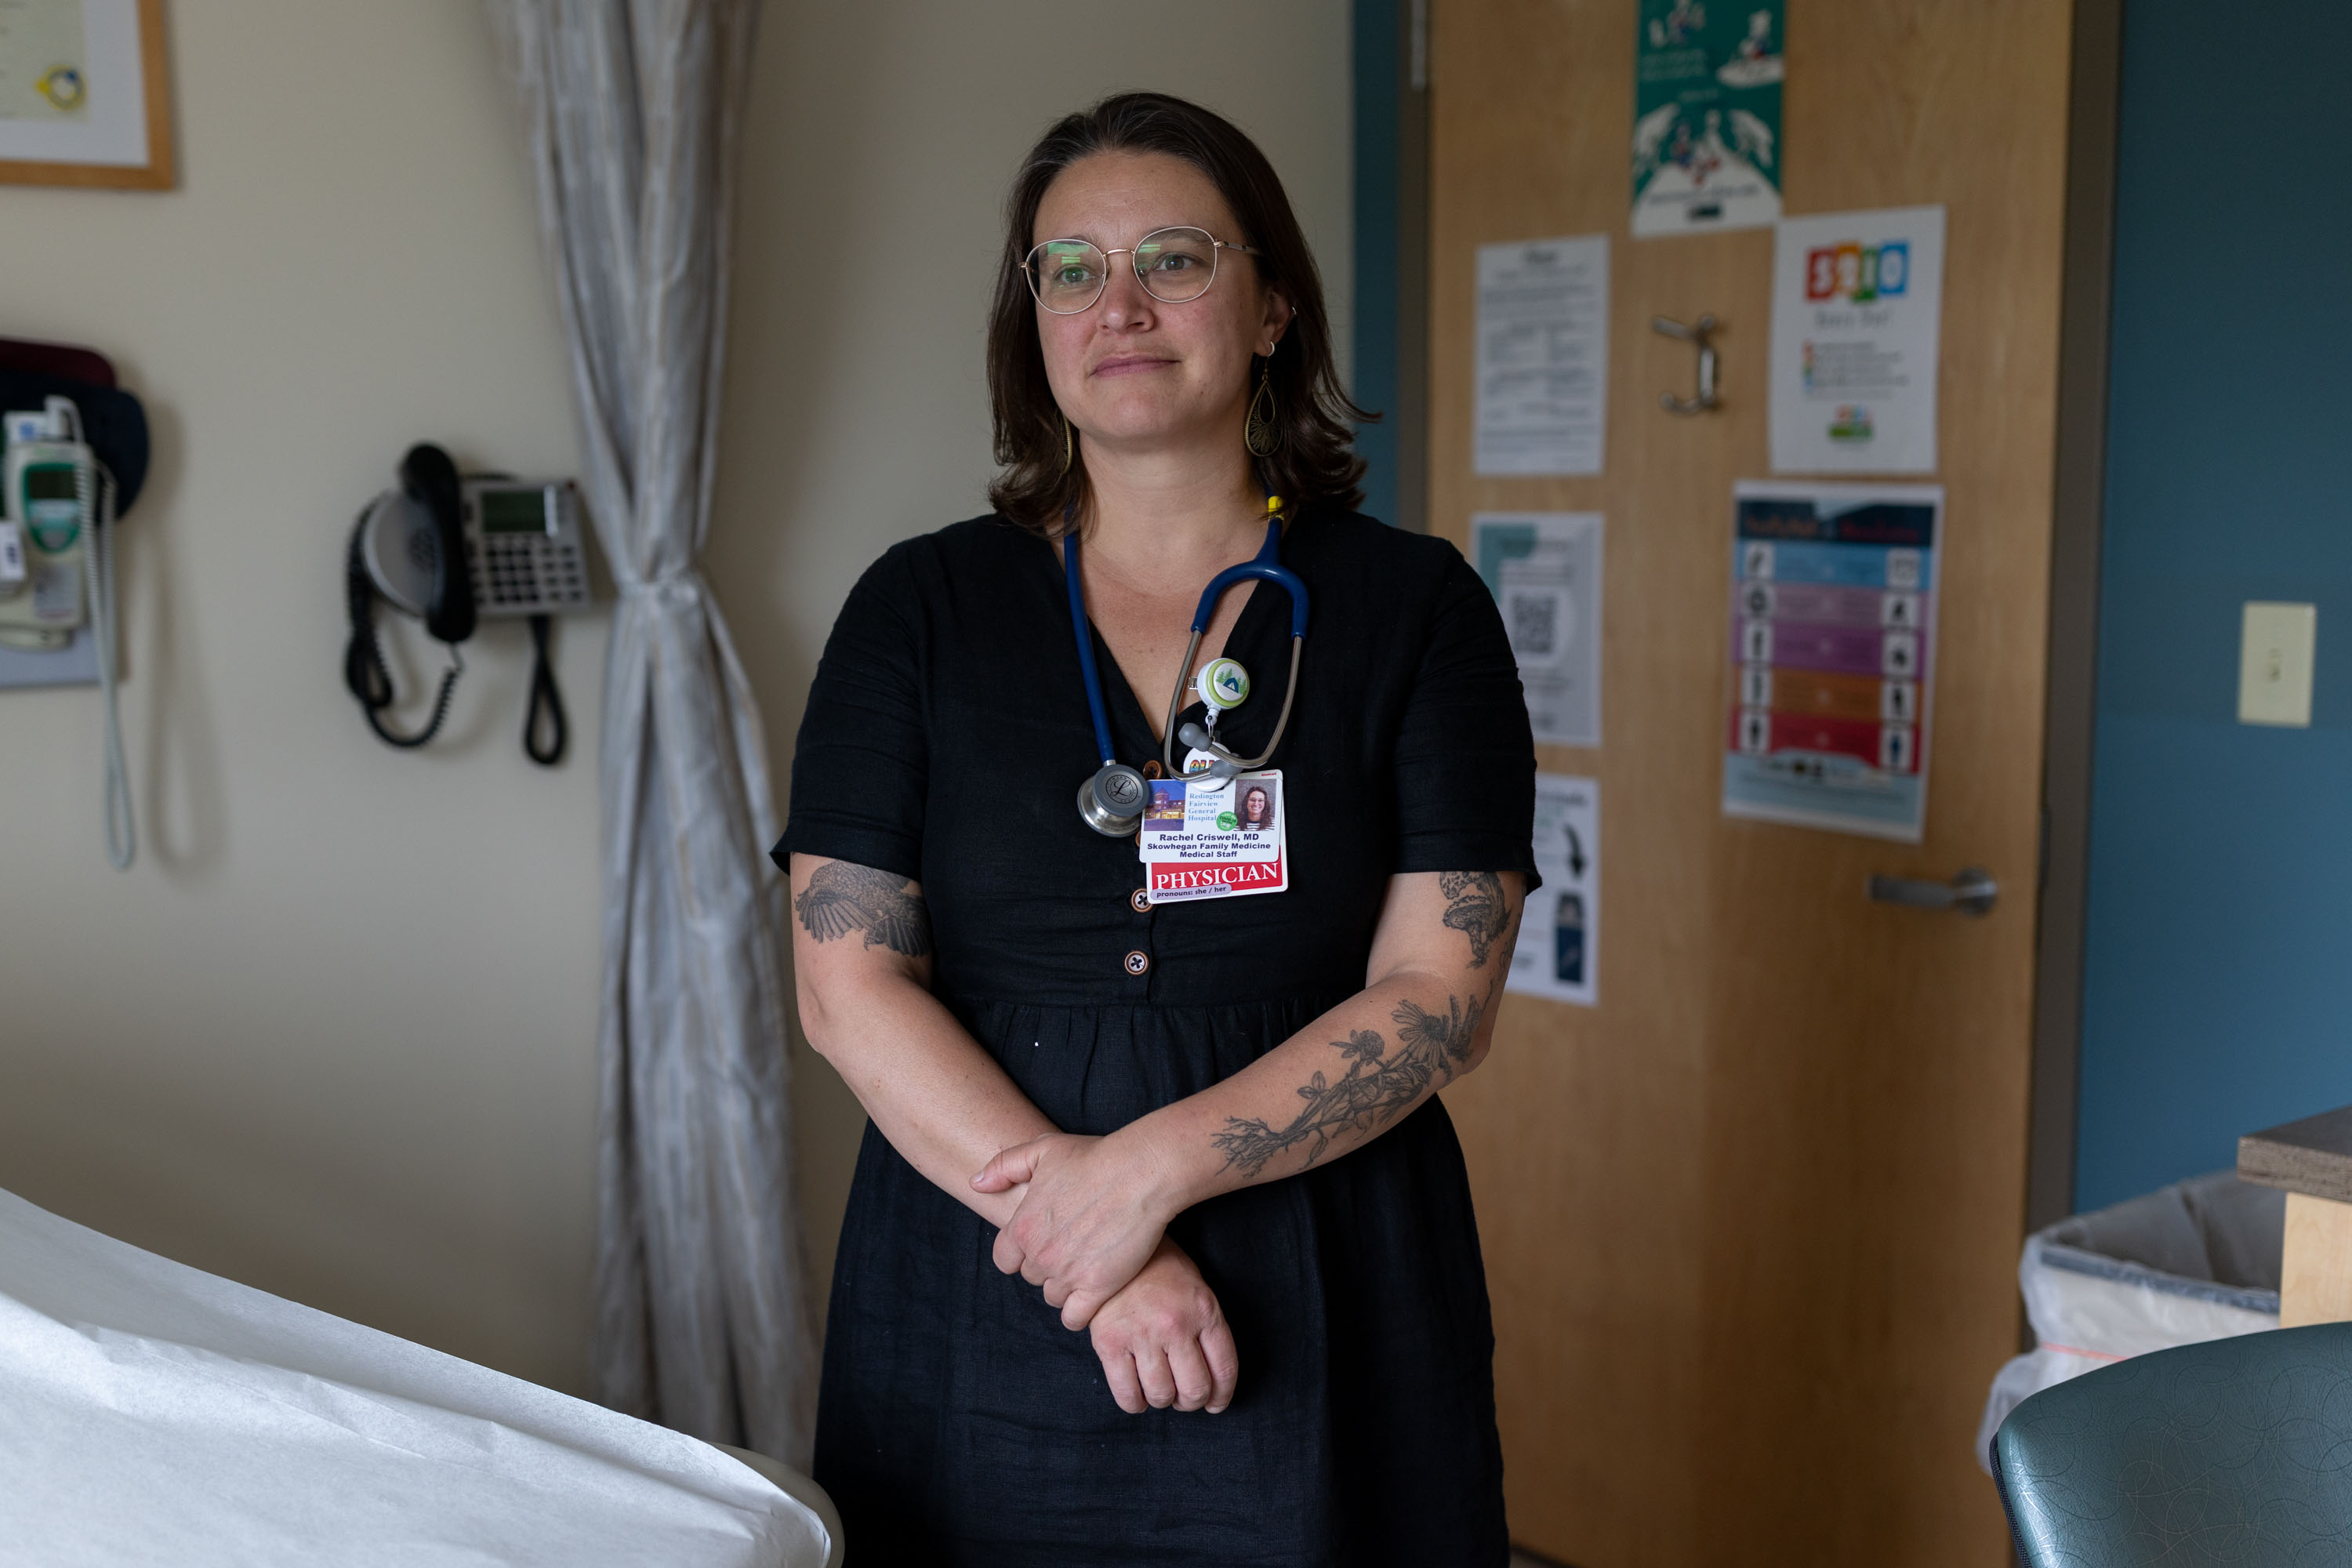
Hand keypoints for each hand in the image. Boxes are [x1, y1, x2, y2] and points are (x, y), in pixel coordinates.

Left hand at [974, 1130, 1173, 1329]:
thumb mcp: (1042, 1149)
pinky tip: (1092, 1293)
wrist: (1140, 1173)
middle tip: (1071, 1247)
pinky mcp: (1097, 1288)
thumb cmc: (1094, 1157)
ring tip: (1086, 1266)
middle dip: (1047, 1265)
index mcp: (1021, 1227)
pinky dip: (1079, 1312)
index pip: (1005, 1259)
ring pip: (1053, 1297)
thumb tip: (976, 1184)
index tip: (1041, 1242)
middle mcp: (1039, 1255)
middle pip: (1032, 1277)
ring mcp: (1067, 1274)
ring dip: (1065, 1286)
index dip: (1021, 1252)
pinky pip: (1074, 1318)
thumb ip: (1004, 1166)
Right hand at [1088, 1238, 1238, 1414]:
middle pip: (1195, 1389)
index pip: (1224, 1369)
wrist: (1113, 1242)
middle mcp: (1175, 1325)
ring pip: (1162, 1395)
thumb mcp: (1196, 1288)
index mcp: (1204, 1311)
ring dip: (1164, 1401)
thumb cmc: (1160, 1267)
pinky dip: (1136, 1404)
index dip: (1222, 1395)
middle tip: (1185, 1397)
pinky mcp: (1109, 1343)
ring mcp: (1141, 1335)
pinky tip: (1138, 1396)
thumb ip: (1205, 1328)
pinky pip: (1127, 1394)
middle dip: (1192, 1402)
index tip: (1216, 1403)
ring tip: (1160, 1391)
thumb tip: (1211, 1377)